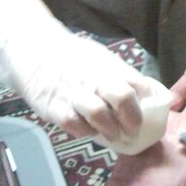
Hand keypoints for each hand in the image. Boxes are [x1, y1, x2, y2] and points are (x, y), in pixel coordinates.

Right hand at [0, 20, 155, 140]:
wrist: (35, 49)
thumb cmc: (74, 57)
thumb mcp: (102, 59)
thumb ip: (120, 76)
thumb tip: (144, 95)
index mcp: (111, 67)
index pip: (139, 85)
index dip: (147, 103)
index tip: (150, 114)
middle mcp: (95, 79)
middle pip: (122, 98)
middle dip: (133, 119)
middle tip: (134, 130)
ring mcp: (74, 93)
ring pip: (99, 114)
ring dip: (110, 129)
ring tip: (114, 136)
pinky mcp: (55, 107)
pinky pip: (75, 124)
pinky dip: (86, 131)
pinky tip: (90, 130)